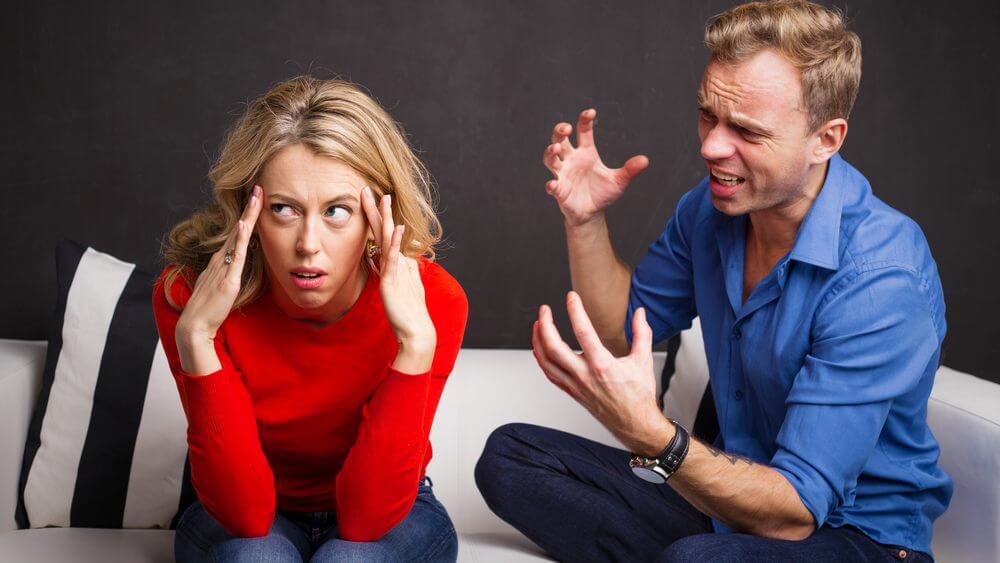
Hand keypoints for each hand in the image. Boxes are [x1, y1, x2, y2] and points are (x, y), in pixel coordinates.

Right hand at [176, 184, 263, 340]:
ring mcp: (223, 268)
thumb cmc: (207, 310)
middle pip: (238, 229)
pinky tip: (244, 225)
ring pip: (238, 237)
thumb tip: (237, 268)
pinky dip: (241, 239)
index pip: (236, 235)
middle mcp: (220, 260)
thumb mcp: (221, 287)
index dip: (246, 218)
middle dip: (249, 209)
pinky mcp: (228, 280)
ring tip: (256, 198)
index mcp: (220, 262)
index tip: (255, 201)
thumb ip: (228, 275)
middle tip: (258, 189)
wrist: (194, 326)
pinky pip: (236, 256)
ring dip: (247, 216)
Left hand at [361, 187, 436, 370]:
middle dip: (378, 209)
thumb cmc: (407, 313)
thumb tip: (382, 256)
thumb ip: (392, 270)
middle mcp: (401, 262)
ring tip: (382, 198)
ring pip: (390, 239)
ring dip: (387, 217)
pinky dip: (395, 243)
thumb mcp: (397, 287)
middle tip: (369, 188)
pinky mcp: (396, 281)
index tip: (370, 200)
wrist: (417, 332)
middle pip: (387, 231)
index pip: (385, 236)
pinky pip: (394, 259)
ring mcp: (399, 270)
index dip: (378, 217)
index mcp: (400, 263)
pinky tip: (397, 228)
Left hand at [532, 291, 670, 454]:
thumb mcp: (644, 361)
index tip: (571, 297)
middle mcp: (585, 376)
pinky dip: (542, 360)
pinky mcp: (573, 393)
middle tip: (544, 309)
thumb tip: (640, 313)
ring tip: (538, 324)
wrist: (636, 425)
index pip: (583, 333)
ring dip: (538, 341)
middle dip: (546, 325)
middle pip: (554, 348)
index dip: (575, 311)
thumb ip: (642, 333)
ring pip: (547, 362)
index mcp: (603, 366)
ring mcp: (576, 386)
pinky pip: (551, 375)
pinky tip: (540, 348)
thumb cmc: (640, 395)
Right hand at [542, 109, 648, 226]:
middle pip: (560, 140)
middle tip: (565, 128)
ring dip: (550, 153)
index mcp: (586, 152)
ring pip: (550, 159)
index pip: (583, 131)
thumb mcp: (619, 181)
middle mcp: (572, 160)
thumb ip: (630, 170)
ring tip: (556, 149)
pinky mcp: (560, 190)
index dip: (584, 120)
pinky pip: (553, 185)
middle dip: (559, 132)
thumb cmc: (602, 193)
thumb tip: (645, 160)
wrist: (592, 213)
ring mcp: (563, 174)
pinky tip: (553, 184)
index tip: (590, 112)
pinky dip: (552, 184)